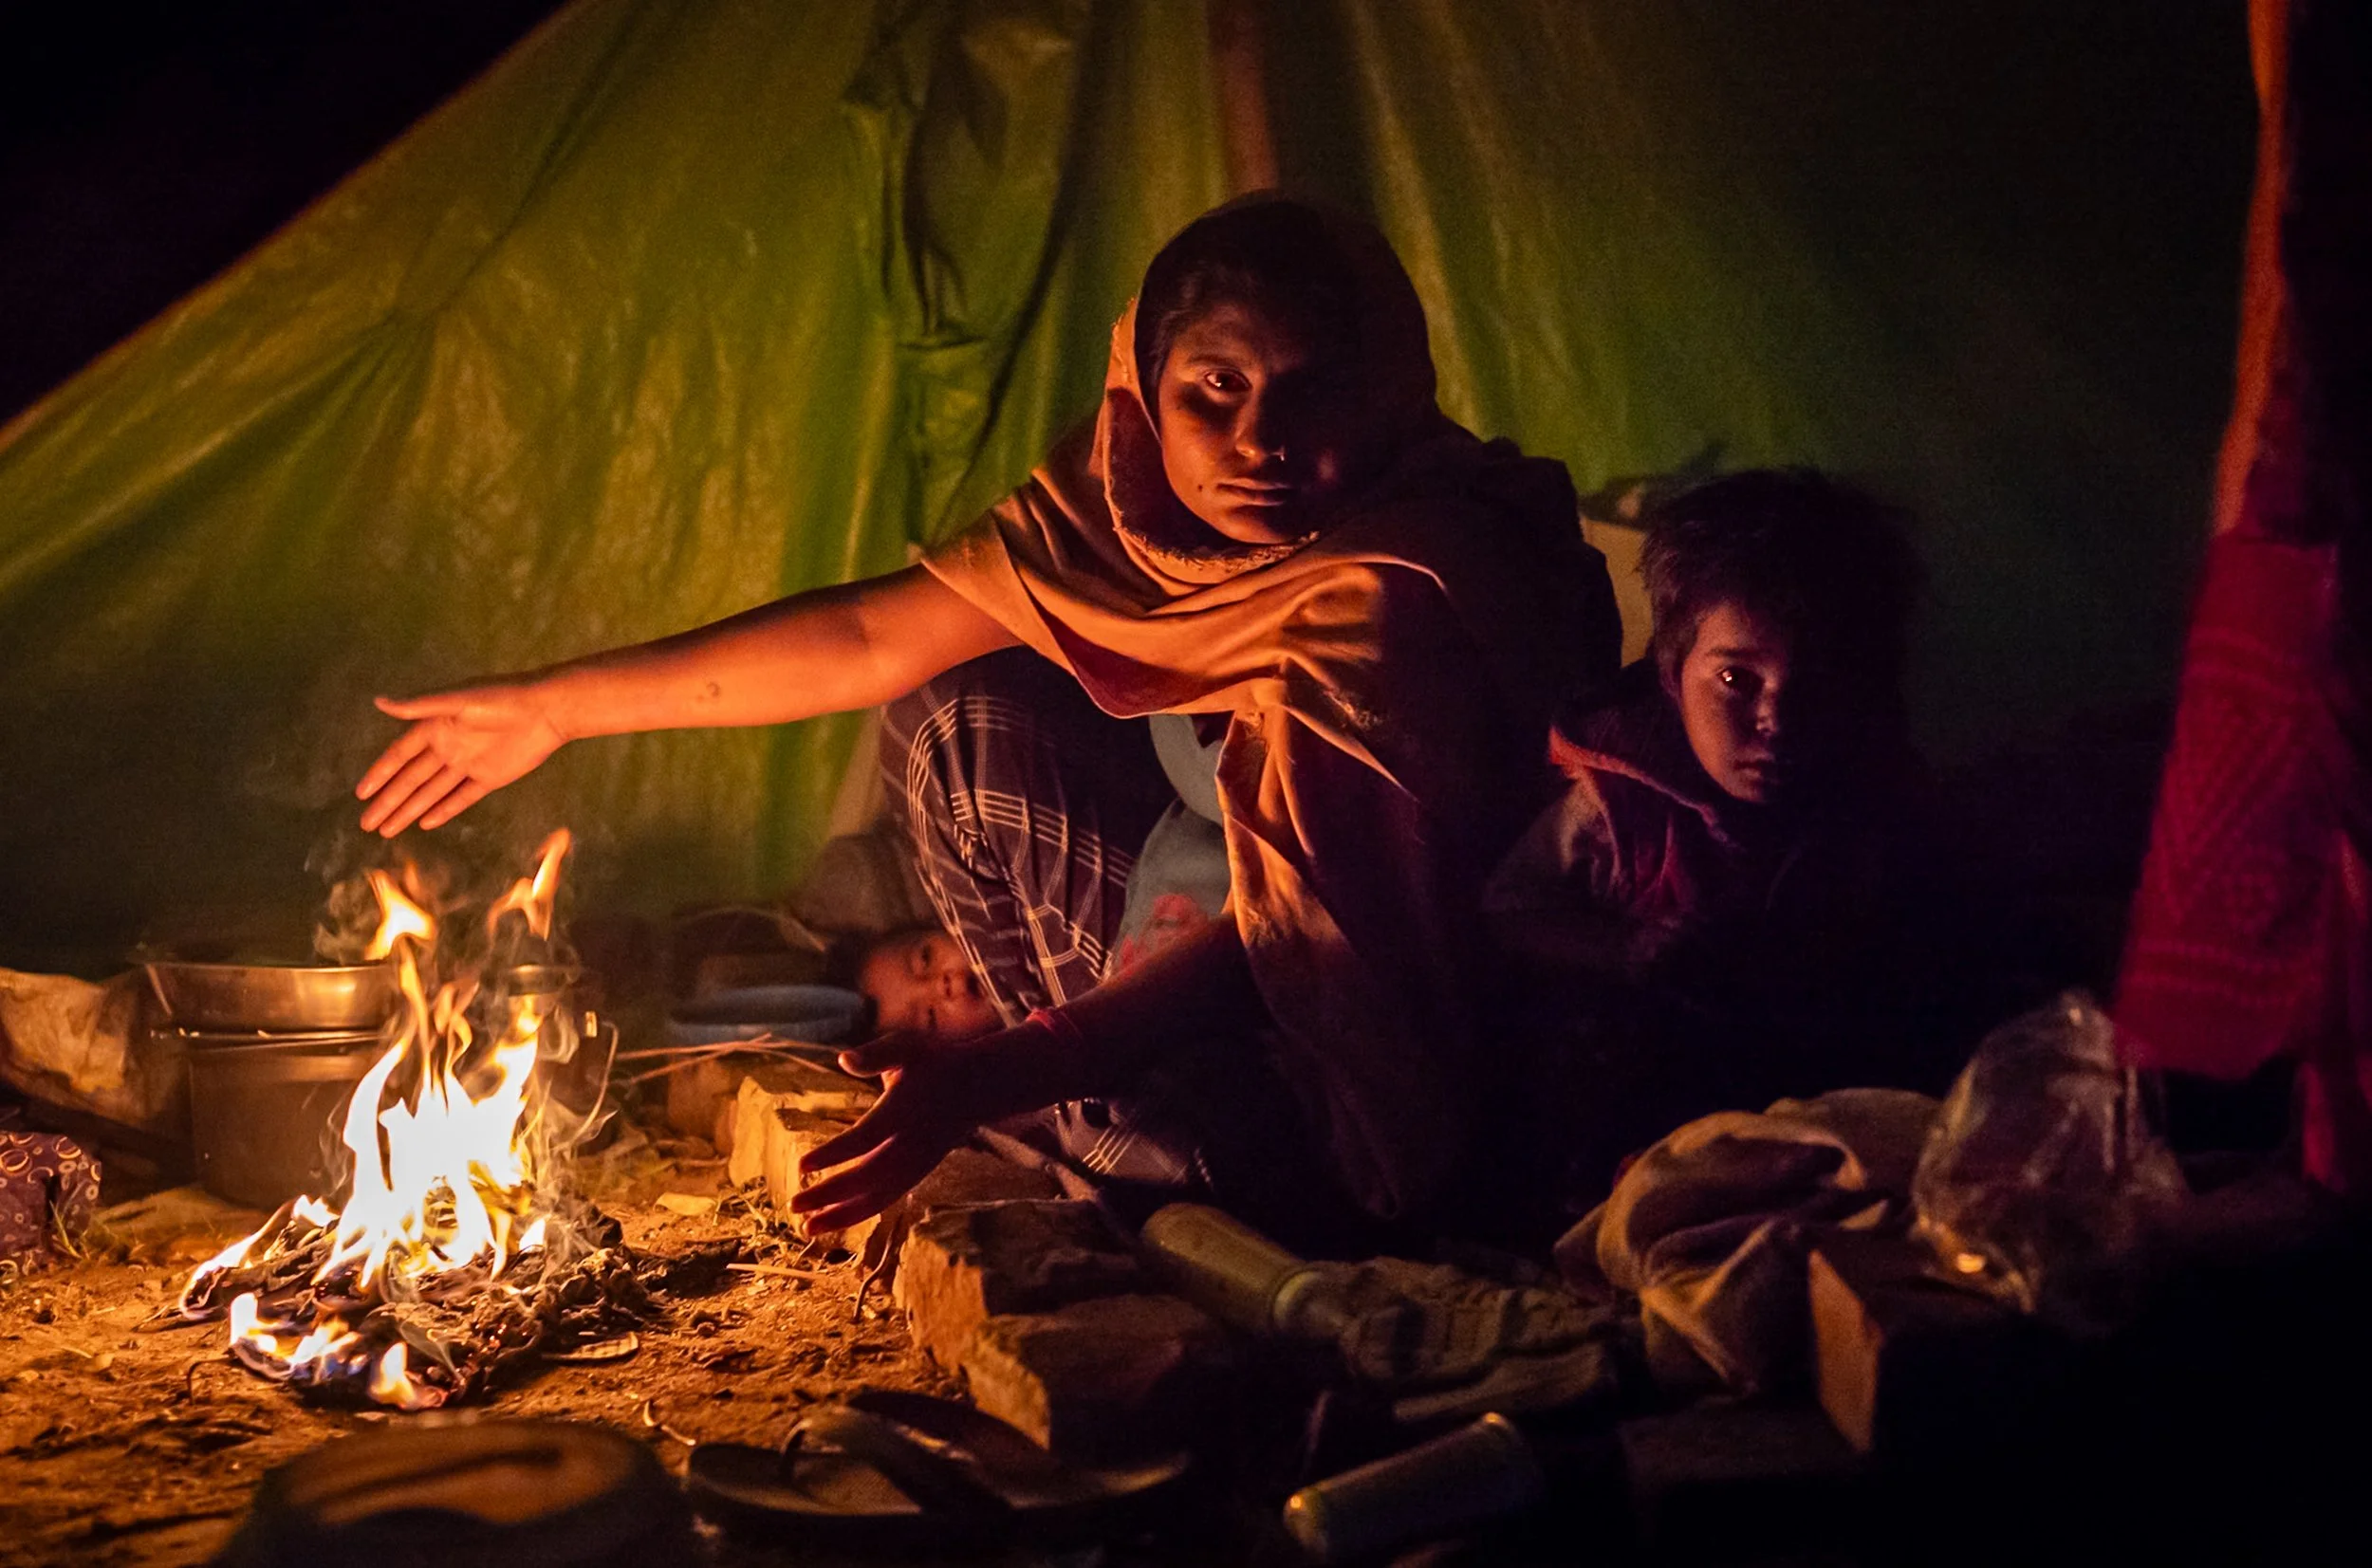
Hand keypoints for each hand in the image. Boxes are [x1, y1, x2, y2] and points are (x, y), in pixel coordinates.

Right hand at [355, 682, 567, 835]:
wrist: (546, 710)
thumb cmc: (501, 698)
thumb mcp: (457, 700)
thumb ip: (420, 706)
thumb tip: (379, 701)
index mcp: (436, 727)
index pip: (400, 755)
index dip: (380, 774)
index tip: (361, 794)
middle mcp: (448, 747)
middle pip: (411, 780)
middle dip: (388, 801)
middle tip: (366, 824)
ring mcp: (468, 764)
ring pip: (432, 792)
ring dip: (409, 810)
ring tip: (388, 830)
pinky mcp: (490, 777)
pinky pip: (462, 797)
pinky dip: (445, 810)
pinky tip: (426, 823)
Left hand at [790, 1031, 1002, 1232]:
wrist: (977, 1087)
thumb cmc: (935, 1062)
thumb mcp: (907, 1046)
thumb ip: (875, 1055)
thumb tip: (843, 1059)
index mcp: (904, 1110)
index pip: (866, 1137)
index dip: (834, 1153)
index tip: (802, 1165)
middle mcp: (911, 1142)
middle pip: (868, 1176)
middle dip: (830, 1193)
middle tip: (794, 1204)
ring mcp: (917, 1162)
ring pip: (879, 1196)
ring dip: (843, 1214)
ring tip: (809, 1228)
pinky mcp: (919, 1173)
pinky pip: (889, 1198)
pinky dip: (862, 1212)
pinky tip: (835, 1220)